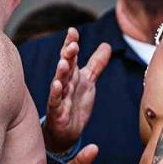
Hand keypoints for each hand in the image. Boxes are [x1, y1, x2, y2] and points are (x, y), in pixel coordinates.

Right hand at [43, 28, 110, 153]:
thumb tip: (106, 45)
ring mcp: (60, 97)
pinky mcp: (57, 112)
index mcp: (72, 74)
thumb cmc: (75, 103)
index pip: (71, 56)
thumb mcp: (88, 81)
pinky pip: (56, 102)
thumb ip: (96, 64)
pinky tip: (57, 85)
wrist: (67, 132)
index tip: (73, 31)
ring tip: (63, 63)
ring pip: (59, 82)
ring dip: (61, 72)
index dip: (71, 43)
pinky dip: (56, 94)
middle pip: (66, 66)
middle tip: (73, 45)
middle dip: (68, 55)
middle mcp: (64, 83)